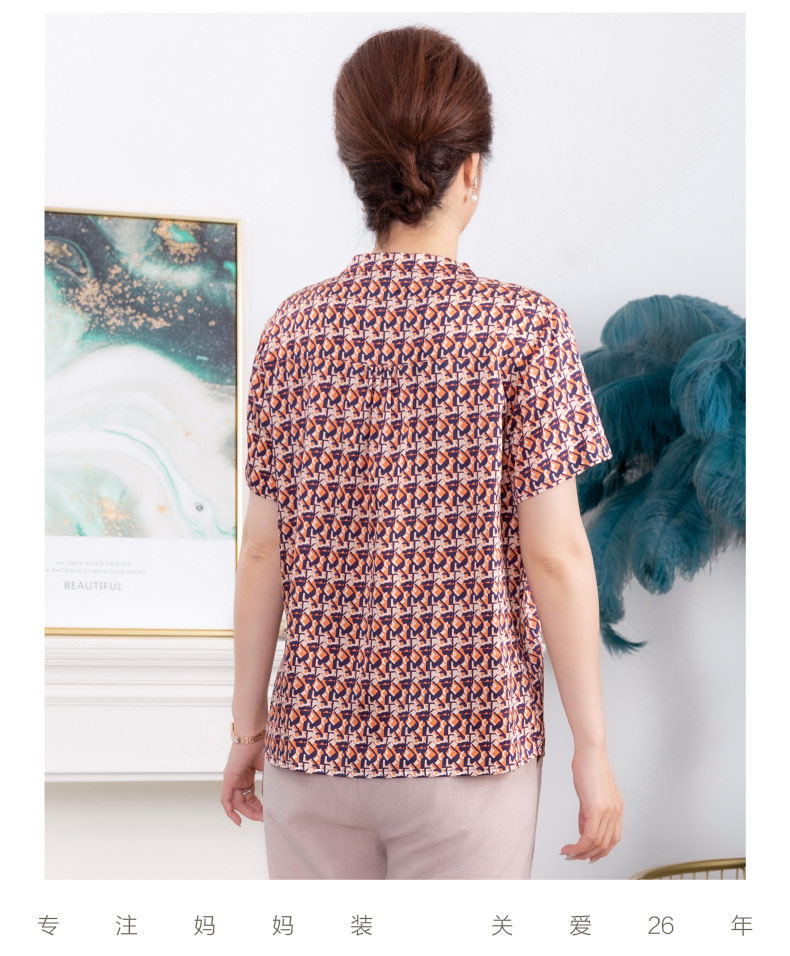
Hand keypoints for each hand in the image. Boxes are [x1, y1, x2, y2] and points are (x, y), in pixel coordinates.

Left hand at [220, 742, 266, 826]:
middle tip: (265, 818)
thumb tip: (274, 801)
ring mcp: (232, 778)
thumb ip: (269, 784)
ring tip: (259, 818)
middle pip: (244, 801)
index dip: (259, 807)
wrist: (255, 733)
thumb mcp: (269, 769)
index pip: (251, 796)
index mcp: (247, 775)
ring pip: (236, 802)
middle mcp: (238, 778)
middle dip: (254, 811)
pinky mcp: (228, 778)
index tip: (268, 814)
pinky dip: (230, 811)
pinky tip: (237, 820)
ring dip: (247, 812)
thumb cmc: (264, 745)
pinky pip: (226, 799)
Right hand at [561, 747, 622, 862]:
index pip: (612, 838)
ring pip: (596, 844)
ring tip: (567, 853)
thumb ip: (587, 813)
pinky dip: (578, 847)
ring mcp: (608, 812)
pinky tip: (568, 848)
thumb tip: (582, 831)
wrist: (590, 752)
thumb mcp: (590, 794)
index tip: (587, 855)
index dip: (601, 851)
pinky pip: (588, 837)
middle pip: (605, 845)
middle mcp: (616, 813)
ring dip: (580, 853)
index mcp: (616, 809)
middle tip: (573, 857)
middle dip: (588, 855)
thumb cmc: (588, 767)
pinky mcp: (596, 810)